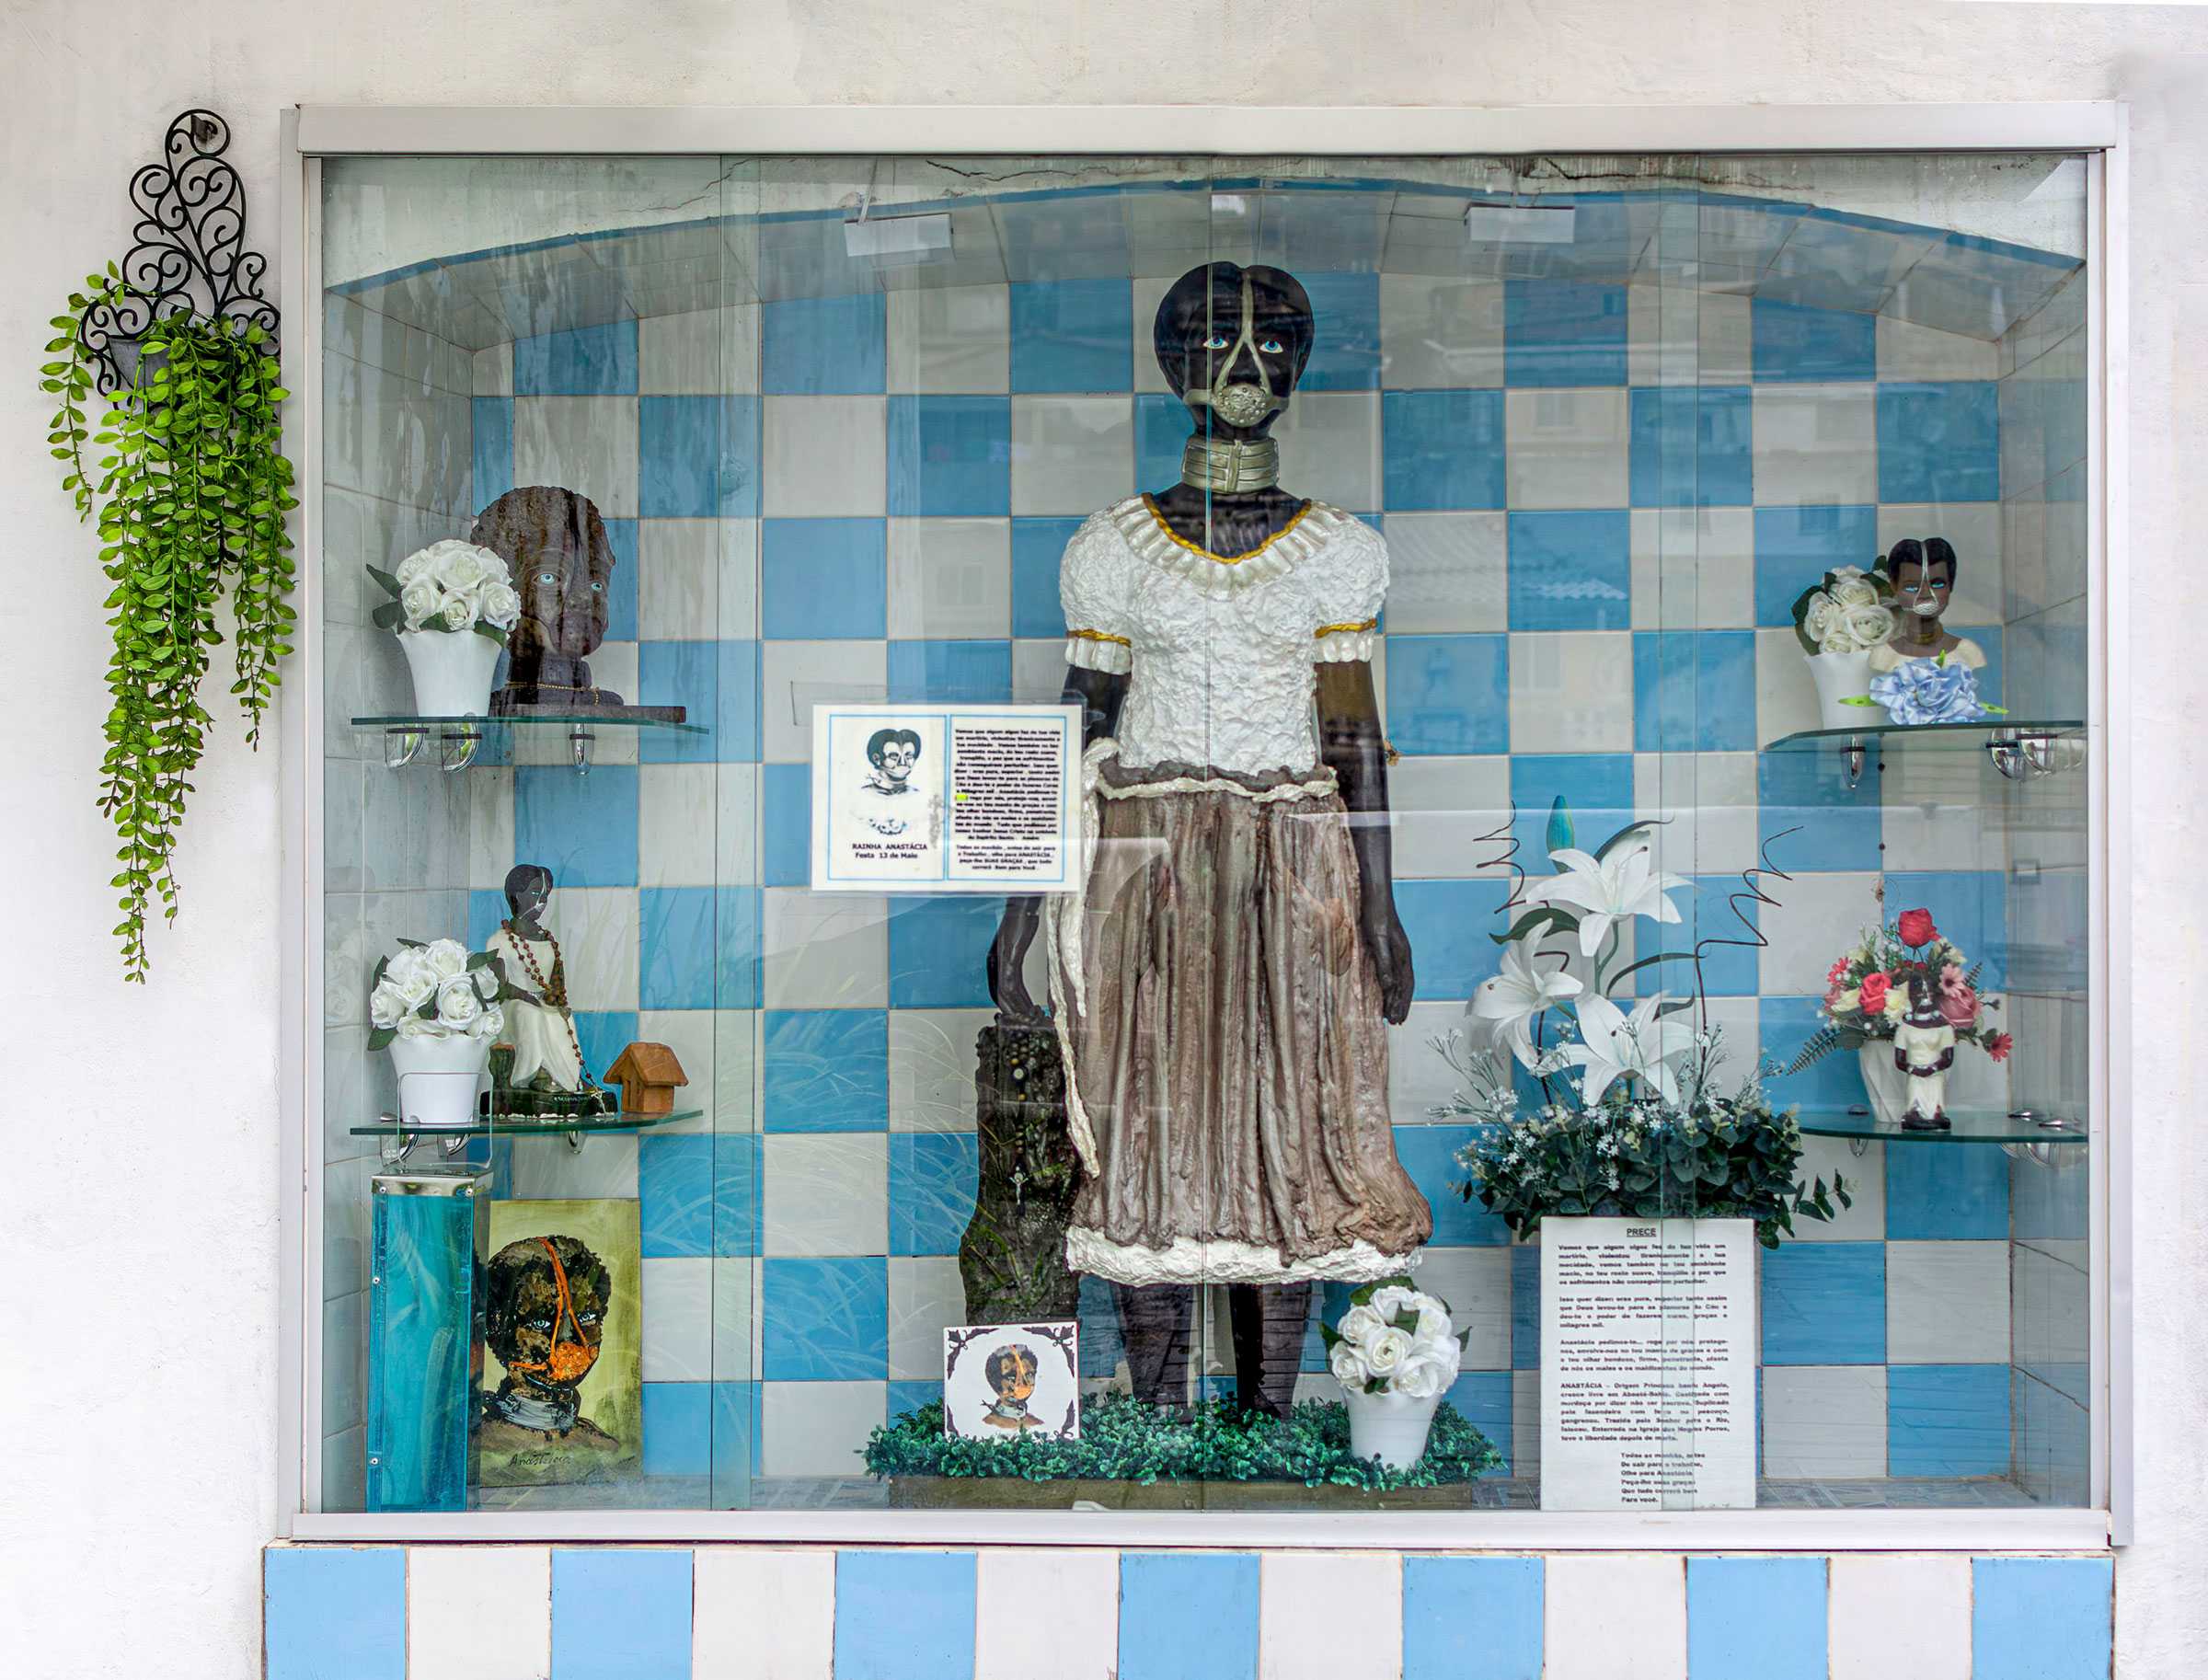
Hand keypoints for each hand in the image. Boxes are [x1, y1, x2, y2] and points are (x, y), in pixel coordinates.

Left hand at [989, 896, 1043, 1022]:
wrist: (1023, 901)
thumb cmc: (1022, 913)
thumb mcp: (1021, 931)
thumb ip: (1021, 940)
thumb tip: (1025, 943)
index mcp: (998, 956)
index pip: (1001, 985)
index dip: (1012, 1001)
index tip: (1023, 1012)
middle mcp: (996, 959)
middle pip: (1000, 992)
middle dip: (1013, 1009)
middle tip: (1026, 1022)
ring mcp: (1001, 958)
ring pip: (1005, 991)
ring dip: (1018, 1007)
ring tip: (1030, 1019)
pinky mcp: (1008, 957)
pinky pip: (1011, 983)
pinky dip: (1020, 998)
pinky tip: (1029, 1006)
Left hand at [1360, 894, 1413, 1024]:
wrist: (1374, 897)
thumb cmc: (1376, 916)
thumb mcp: (1378, 941)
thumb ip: (1383, 964)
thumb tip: (1388, 987)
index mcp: (1403, 956)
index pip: (1406, 986)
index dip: (1403, 1004)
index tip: (1398, 1019)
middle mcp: (1402, 956)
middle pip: (1404, 986)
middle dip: (1401, 1005)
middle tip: (1396, 1022)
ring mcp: (1395, 952)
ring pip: (1398, 981)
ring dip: (1396, 998)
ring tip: (1391, 1013)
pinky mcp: (1386, 948)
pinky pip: (1391, 973)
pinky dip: (1389, 986)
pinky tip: (1384, 991)